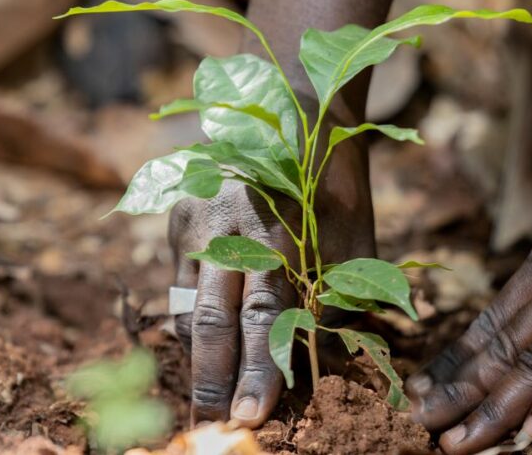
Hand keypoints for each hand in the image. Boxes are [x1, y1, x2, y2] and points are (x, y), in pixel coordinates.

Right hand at [168, 131, 373, 425]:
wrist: (293, 110)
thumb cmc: (332, 183)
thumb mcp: (351, 238)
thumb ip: (335, 296)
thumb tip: (318, 360)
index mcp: (282, 231)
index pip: (266, 317)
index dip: (259, 370)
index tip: (254, 416)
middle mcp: (232, 227)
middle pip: (218, 318)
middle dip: (216, 379)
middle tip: (214, 425)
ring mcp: (199, 220)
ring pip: (192, 303)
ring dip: (198, 356)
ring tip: (204, 399)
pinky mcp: (180, 216)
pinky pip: (181, 281)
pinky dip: (191, 318)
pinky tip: (200, 348)